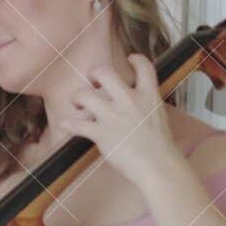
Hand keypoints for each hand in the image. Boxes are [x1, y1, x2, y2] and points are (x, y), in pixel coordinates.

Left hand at [58, 54, 180, 186]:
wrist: (159, 167)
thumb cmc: (160, 147)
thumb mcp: (158, 117)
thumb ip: (145, 105)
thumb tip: (135, 103)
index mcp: (149, 96)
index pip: (144, 67)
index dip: (136, 59)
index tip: (130, 59)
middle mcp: (129, 101)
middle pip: (104, 72)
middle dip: (94, 73)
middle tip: (93, 83)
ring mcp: (113, 116)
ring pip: (84, 94)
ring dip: (77, 98)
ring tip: (79, 106)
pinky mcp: (101, 133)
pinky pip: (75, 124)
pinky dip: (67, 124)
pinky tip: (64, 124)